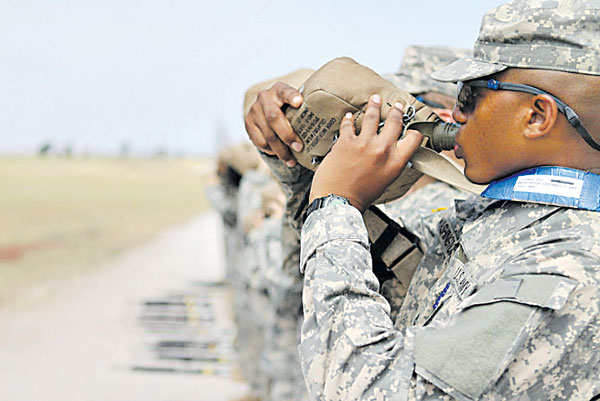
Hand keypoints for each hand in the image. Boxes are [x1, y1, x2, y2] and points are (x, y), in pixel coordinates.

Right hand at [244, 82, 304, 166]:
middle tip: (299, 147)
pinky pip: (260, 142)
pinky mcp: (248, 124)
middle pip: (274, 118)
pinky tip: (280, 155)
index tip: (299, 102)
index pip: (285, 91)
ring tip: (292, 161)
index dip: (291, 96)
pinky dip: (271, 151)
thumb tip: (330, 122)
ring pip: (268, 135)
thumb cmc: (288, 108)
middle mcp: (264, 98)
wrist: (264, 108)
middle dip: (287, 135)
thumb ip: (305, 109)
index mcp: (279, 89)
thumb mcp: (295, 103)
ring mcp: (254, 111)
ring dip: (281, 151)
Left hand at [309, 94, 422, 212]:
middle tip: (397, 105)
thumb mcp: (385, 182)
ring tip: (375, 99)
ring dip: (374, 106)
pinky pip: (349, 124)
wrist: (338, 202)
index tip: (412, 128)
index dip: (415, 133)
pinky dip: (349, 119)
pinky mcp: (346, 142)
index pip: (413, 140)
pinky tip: (350, 116)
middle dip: (397, 111)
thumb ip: (391, 165)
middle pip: (394, 123)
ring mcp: (364, 144)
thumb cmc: (360, 197)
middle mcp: (382, 150)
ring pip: (373, 117)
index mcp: (395, 163)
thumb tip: (393, 157)